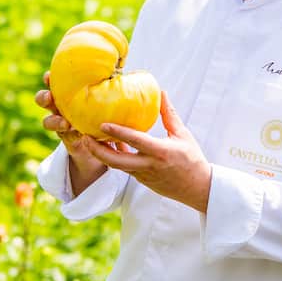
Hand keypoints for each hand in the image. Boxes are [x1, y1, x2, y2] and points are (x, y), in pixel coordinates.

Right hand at [35, 72, 126, 188]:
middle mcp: (61, 107)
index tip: (49, 75)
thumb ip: (110, 83)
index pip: (55, 82)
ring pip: (48, 121)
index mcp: (68, 93)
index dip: (49, 79)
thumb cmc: (105, 111)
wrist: (103, 140)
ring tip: (65, 122)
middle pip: (44, 100)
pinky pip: (66, 137)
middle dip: (44, 97)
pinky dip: (70, 135)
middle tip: (50, 98)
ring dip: (54, 121)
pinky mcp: (69, 140)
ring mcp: (62, 124)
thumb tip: (124, 64)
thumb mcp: (106, 96)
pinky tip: (78, 135)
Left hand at [81, 91, 211, 212]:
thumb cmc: (191, 158)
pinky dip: (113, 157)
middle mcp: (149, 165)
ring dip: (102, 154)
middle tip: (85, 137)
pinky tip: (107, 145)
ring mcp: (143, 175)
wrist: (196, 188)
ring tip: (89, 140)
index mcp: (160, 152)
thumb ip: (169, 114)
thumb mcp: (182, 134)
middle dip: (97, 150)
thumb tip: (161, 93)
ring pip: (117, 165)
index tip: (102, 124)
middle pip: (116, 161)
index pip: (135, 141)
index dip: (117, 132)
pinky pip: (123, 167)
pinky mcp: (141, 180)